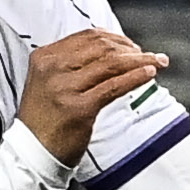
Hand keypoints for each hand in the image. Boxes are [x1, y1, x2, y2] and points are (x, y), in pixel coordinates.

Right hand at [18, 28, 165, 164]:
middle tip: (149, 54)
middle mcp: (53, 68)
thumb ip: (72, 65)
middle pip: (101, 47)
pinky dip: (135, 77)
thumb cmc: (44, 121)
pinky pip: (114, 86)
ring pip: (111, 63)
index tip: (132, 44)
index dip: (116, 38)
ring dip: (140, 60)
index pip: (87, 36)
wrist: (31, 153)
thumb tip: (110, 52)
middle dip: (131, 48)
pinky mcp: (79, 108)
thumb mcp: (49, 82)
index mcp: (45, 57)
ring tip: (157, 62)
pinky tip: (148, 74)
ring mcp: (65, 87)